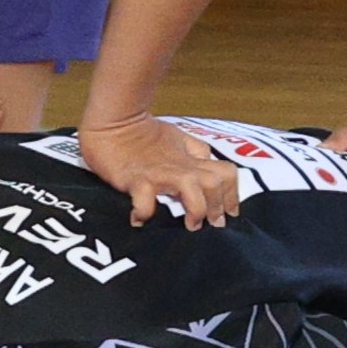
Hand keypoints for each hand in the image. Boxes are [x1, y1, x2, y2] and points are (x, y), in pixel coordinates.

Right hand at [75, 110, 241, 227]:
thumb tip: (208, 162)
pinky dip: (144, 212)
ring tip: (188, 225)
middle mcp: (181, 166)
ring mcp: (160, 174)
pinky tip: (139, 219)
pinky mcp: (136, 179)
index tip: (227, 213)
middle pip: (215, 184)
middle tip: (210, 224)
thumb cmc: (144, 133)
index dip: (232, 195)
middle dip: (218, 207)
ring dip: (196, 210)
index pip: (226, 174)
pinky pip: (145, 200)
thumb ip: (196, 150)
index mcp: (192, 159)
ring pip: (192, 190)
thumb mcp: (178, 137)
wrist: (114, 122)